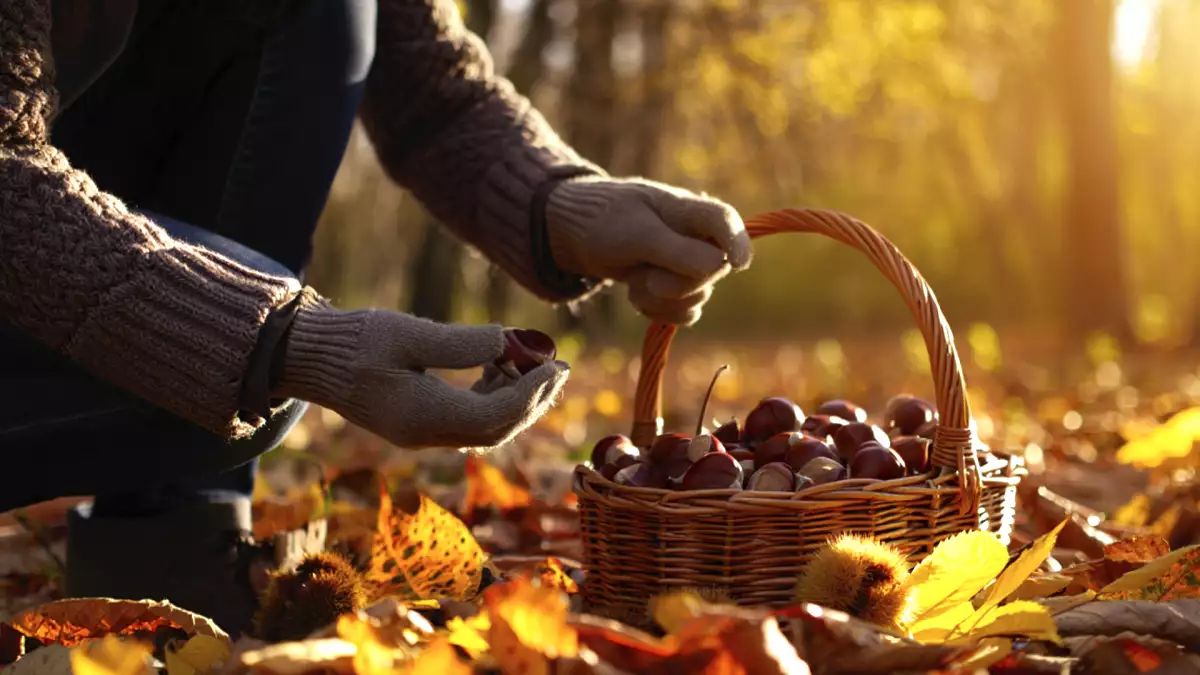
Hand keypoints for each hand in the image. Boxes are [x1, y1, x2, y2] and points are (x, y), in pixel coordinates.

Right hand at [274, 292, 568, 449]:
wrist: (313, 358)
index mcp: (421, 416)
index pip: (494, 416)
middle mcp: (425, 434)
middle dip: (532, 400)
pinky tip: (497, 365)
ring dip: (515, 397)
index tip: (555, 364)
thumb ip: (458, 343)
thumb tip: (509, 342)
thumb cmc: (355, 341)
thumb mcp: (406, 333)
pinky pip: (470, 419)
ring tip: (528, 359)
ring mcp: (422, 433)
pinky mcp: (420, 424)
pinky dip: (493, 396)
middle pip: (496, 429)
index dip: (531, 394)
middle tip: (559, 367)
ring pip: (486, 427)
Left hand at [545, 176, 751, 324]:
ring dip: (660, 297)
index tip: (739, 265)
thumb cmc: (605, 221)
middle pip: (713, 272)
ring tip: (634, 277)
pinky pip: (683, 312)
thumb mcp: (637, 234)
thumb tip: (721, 266)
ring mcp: (687, 265)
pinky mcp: (675, 288)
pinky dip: (657, 310)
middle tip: (644, 270)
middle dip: (675, 282)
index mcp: (690, 211)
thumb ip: (677, 250)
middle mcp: (696, 238)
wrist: (576, 235)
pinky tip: (637, 294)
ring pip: (697, 297)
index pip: (727, 223)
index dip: (739, 243)